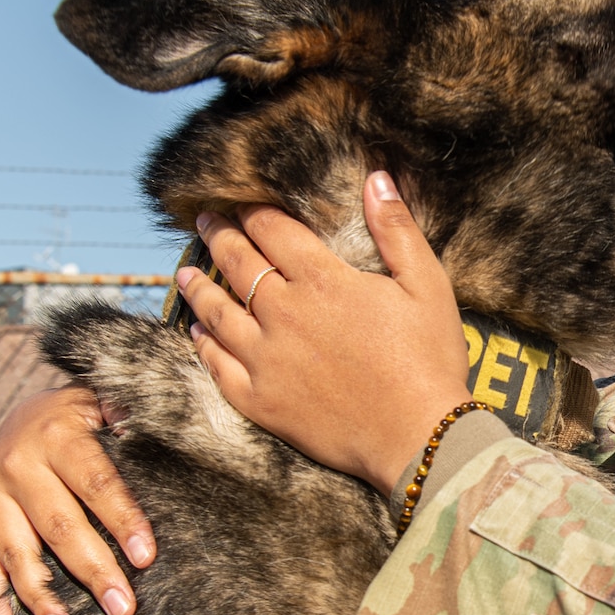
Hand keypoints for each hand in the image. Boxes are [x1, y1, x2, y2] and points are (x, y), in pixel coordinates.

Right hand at [0, 387, 154, 614]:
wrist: (26, 412)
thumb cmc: (87, 415)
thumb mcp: (108, 402)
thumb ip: (133, 416)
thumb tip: (170, 434)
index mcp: (58, 435)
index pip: (96, 482)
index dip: (122, 519)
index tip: (146, 557)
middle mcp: (19, 465)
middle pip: (59, 526)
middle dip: (93, 571)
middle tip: (123, 609)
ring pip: (16, 553)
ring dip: (41, 598)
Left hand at [180, 171, 473, 492]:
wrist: (417, 437)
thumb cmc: (429, 360)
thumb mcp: (427, 285)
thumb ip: (397, 229)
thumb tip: (375, 177)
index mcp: (322, 280)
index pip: (272, 230)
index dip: (252, 211)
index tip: (238, 201)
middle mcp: (284, 314)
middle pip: (237, 263)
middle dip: (218, 236)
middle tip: (204, 221)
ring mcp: (266, 359)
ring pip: (217, 313)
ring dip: (198, 287)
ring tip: (185, 272)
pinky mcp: (260, 401)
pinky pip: (218, 367)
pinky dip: (204, 346)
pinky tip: (197, 333)